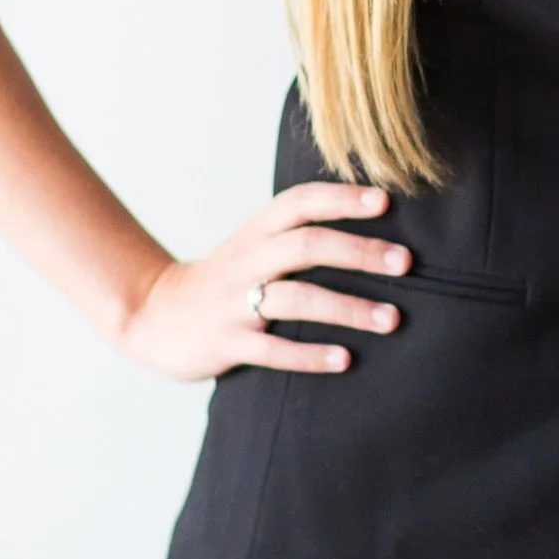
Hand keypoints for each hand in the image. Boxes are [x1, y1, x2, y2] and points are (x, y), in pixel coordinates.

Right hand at [112, 181, 412, 380]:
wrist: (152, 315)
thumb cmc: (225, 280)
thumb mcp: (254, 246)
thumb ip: (299, 234)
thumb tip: (373, 224)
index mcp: (256, 232)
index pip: (300, 203)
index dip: (341, 198)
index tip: (386, 200)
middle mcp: (246, 261)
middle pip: (305, 245)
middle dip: (358, 251)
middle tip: (406, 262)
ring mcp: (234, 303)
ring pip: (295, 299)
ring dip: (348, 308)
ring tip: (392, 319)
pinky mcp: (226, 343)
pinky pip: (272, 350)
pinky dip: (310, 354)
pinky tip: (344, 360)